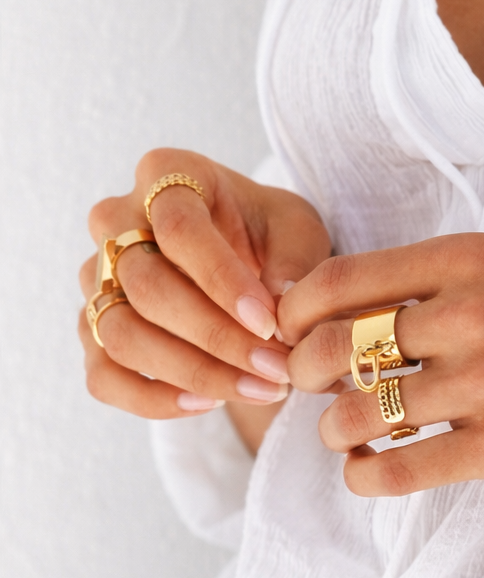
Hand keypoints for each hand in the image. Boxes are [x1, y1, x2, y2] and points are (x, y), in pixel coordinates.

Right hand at [79, 148, 331, 426]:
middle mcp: (115, 221)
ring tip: (259, 389)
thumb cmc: (268, 234)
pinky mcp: (92, 327)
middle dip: (216, 336)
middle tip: (276, 367)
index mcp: (166, 175)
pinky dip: (153, 400)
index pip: (178, 227)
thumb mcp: (298, 229)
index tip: (270, 322)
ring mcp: (96, 277)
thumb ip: (293, 258)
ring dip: (194, 373)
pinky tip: (208, 403)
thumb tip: (279, 302)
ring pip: (121, 334)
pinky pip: (103, 376)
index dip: (222, 280)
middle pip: (145, 286)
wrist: (245, 258)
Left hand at [279, 234, 483, 495]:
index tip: (292, 331)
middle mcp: (467, 313)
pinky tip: (368, 471)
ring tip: (348, 431)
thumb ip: (437, 279)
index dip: (295, 313)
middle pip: (334, 348)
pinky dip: (364, 475)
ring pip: (358, 414)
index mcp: (466, 257)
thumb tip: (349, 311)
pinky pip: (399, 469)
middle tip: (313, 387)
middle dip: (306, 374)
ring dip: (336, 429)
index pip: (337, 281)